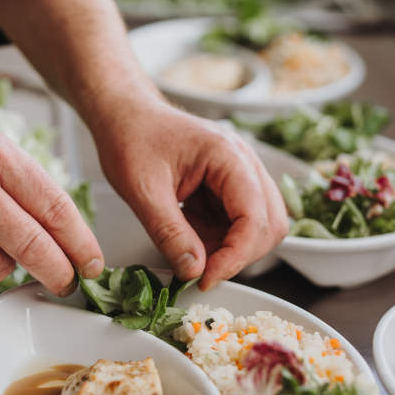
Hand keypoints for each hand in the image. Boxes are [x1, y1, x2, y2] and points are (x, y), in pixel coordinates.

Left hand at [94, 103, 287, 289]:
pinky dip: (216, 238)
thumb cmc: (131, 139)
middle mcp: (244, 163)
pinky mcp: (229, 186)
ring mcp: (240, 174)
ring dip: (227, 247)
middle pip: (270, 224)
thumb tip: (194, 271)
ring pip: (258, 226)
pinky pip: (237, 222)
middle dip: (239, 254)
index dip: (236, 256)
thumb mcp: (142, 190)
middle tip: (200, 271)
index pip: (255, 217)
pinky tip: (187, 231)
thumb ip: (169, 233)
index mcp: (228, 156)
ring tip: (187, 246)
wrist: (124, 115)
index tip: (206, 279)